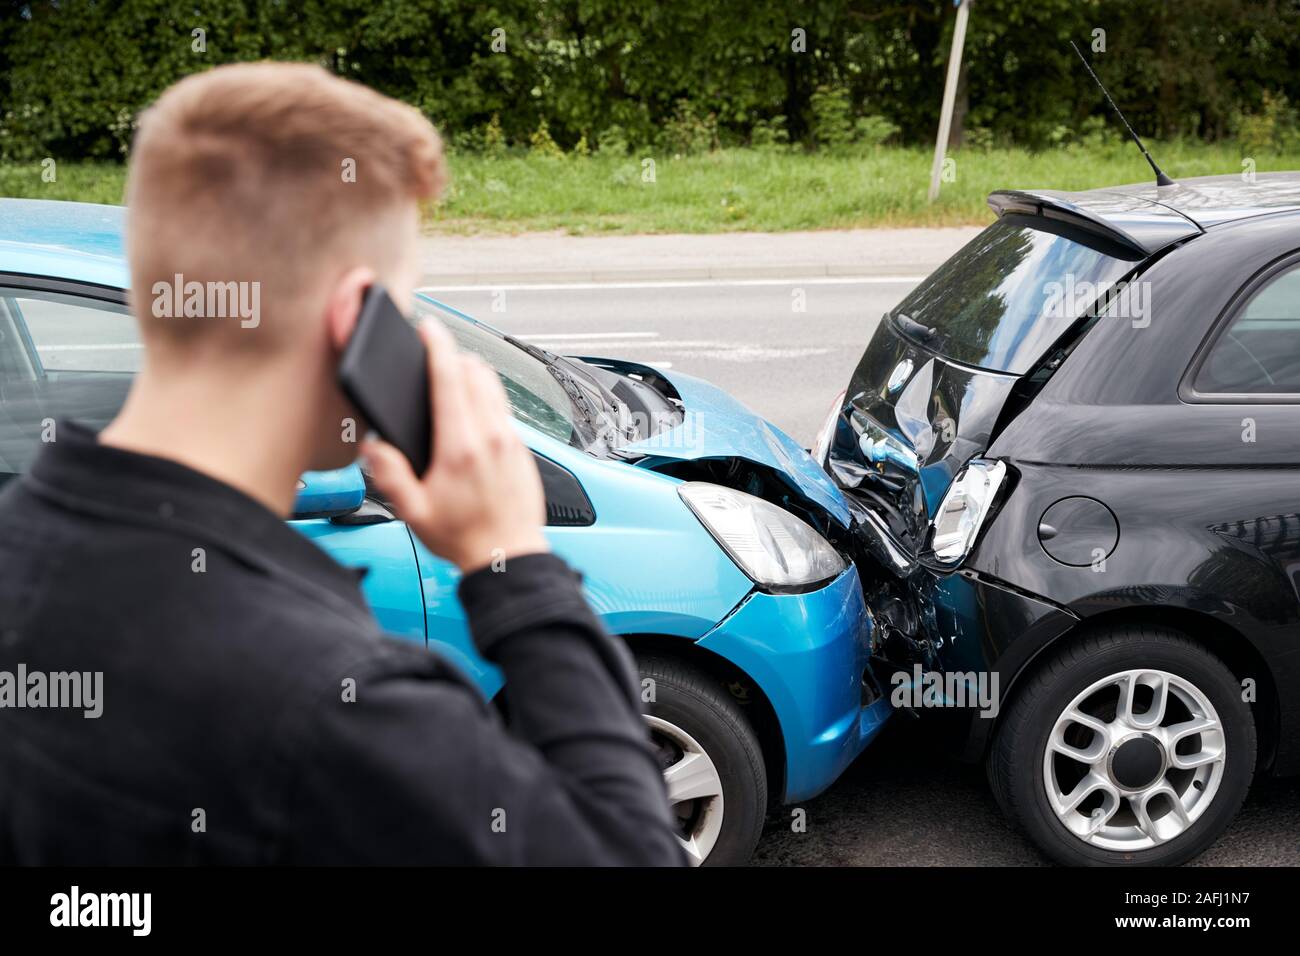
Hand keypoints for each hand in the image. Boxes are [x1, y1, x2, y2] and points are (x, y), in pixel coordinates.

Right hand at [362, 319, 548, 573]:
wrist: (509, 557)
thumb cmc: (464, 537)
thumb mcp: (413, 513)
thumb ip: (390, 476)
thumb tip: (372, 446)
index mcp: (461, 447)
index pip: (450, 380)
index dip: (438, 347)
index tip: (429, 329)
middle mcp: (491, 437)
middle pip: (476, 373)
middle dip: (454, 357)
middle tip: (434, 357)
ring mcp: (512, 441)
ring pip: (494, 386)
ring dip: (473, 374)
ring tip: (452, 379)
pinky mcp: (523, 449)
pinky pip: (504, 409)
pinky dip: (487, 399)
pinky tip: (472, 414)